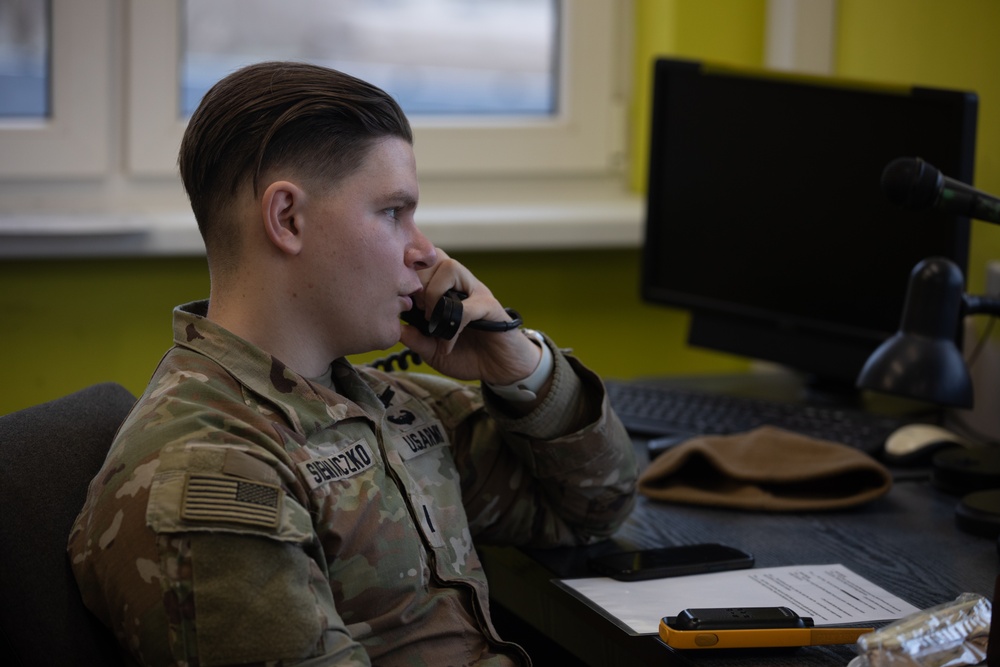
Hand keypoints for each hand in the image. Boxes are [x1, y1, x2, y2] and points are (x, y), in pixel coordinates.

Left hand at [399, 250, 541, 384]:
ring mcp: (476, 291)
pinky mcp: (490, 306)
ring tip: (432, 319)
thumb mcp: (432, 351)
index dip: (406, 273)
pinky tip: (449, 341)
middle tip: (417, 310)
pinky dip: (454, 322)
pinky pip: (469, 304)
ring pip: (450, 267)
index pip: (421, 261)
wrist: (499, 368)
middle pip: (433, 256)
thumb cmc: (467, 355)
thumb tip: (395, 327)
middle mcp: (460, 284)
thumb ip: (415, 339)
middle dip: (417, 281)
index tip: (399, 300)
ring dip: (434, 292)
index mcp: (443, 288)